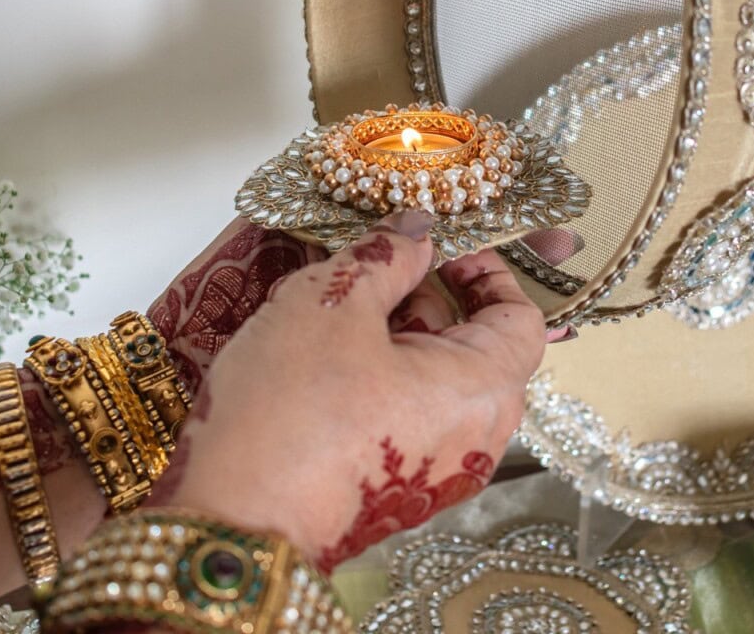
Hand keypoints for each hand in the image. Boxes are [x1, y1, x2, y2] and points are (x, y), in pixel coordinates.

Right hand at [146, 210, 546, 571]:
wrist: (231, 524)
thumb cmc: (288, 411)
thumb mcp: (334, 303)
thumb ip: (386, 256)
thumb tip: (417, 230)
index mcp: (479, 391)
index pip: (522, 319)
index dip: (489, 274)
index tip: (443, 252)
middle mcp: (474, 440)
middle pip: (480, 348)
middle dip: (433, 300)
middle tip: (379, 274)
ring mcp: (438, 474)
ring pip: (440, 380)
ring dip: (403, 335)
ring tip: (342, 315)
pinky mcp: (399, 493)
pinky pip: (414, 416)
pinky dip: (387, 376)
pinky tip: (328, 360)